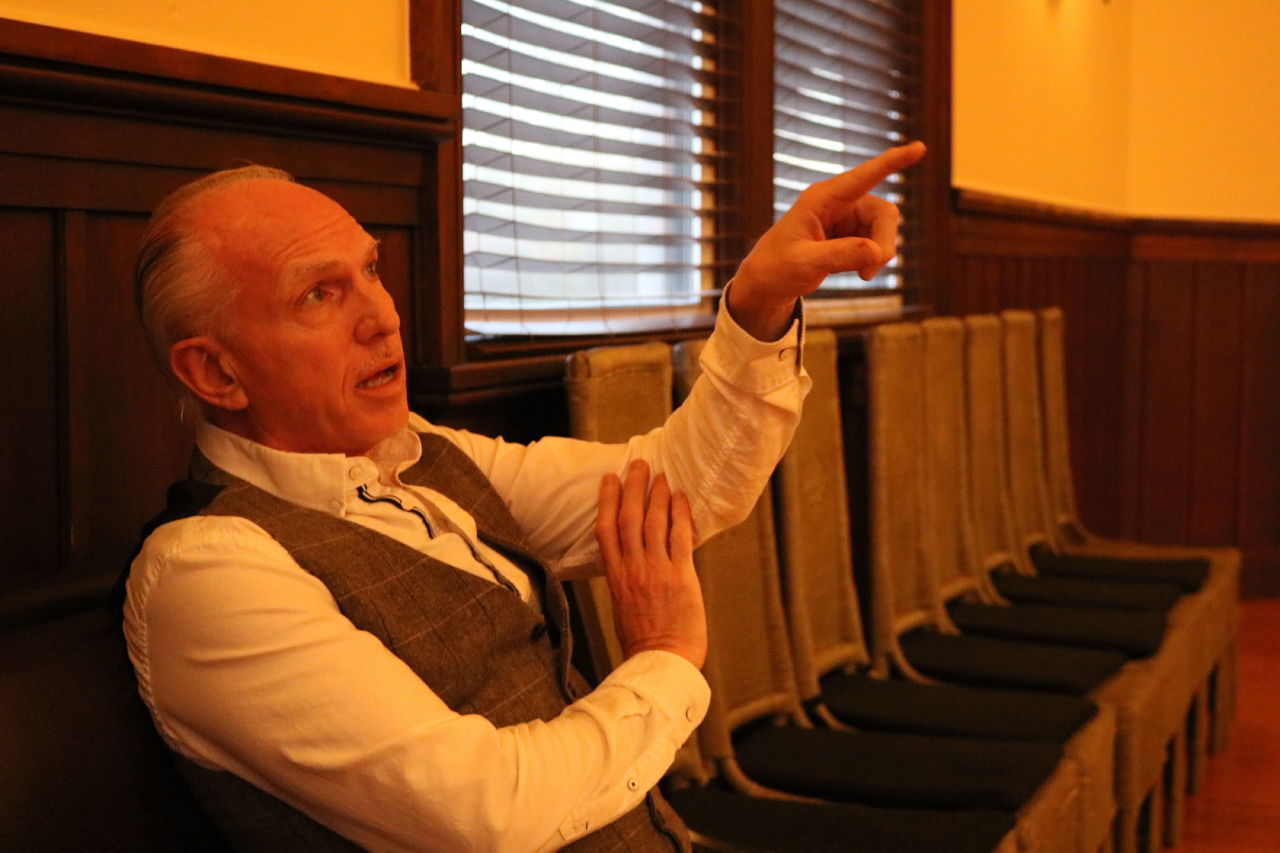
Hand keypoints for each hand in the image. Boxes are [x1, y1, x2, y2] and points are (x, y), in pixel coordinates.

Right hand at [596, 461, 706, 668]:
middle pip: (629, 518)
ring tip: (662, 475)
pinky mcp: (680, 576)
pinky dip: (680, 514)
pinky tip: (681, 498)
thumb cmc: (644, 641)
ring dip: (658, 495)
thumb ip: (626, 580)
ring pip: (654, 522)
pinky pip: (680, 537)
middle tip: (639, 464)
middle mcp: (633, 569)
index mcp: (615, 577)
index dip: (607, 501)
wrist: (661, 662)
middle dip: (633, 487)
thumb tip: (632, 561)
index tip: (609, 479)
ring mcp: (656, 571)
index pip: (605, 530)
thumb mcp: (623, 606)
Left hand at [727, 141, 926, 339]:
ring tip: (862, 275)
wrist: (767, 282)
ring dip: (880, 253)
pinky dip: (875, 259)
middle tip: (870, 271)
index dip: (892, 162)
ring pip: (885, 228)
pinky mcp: (852, 233)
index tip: (919, 148)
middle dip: (885, 241)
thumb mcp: (804, 264)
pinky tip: (861, 273)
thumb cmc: (776, 268)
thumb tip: (877, 252)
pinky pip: (879, 241)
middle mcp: (838, 202)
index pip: (862, 177)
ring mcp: (847, 217)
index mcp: (821, 198)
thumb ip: (839, 256)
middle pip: (884, 213)